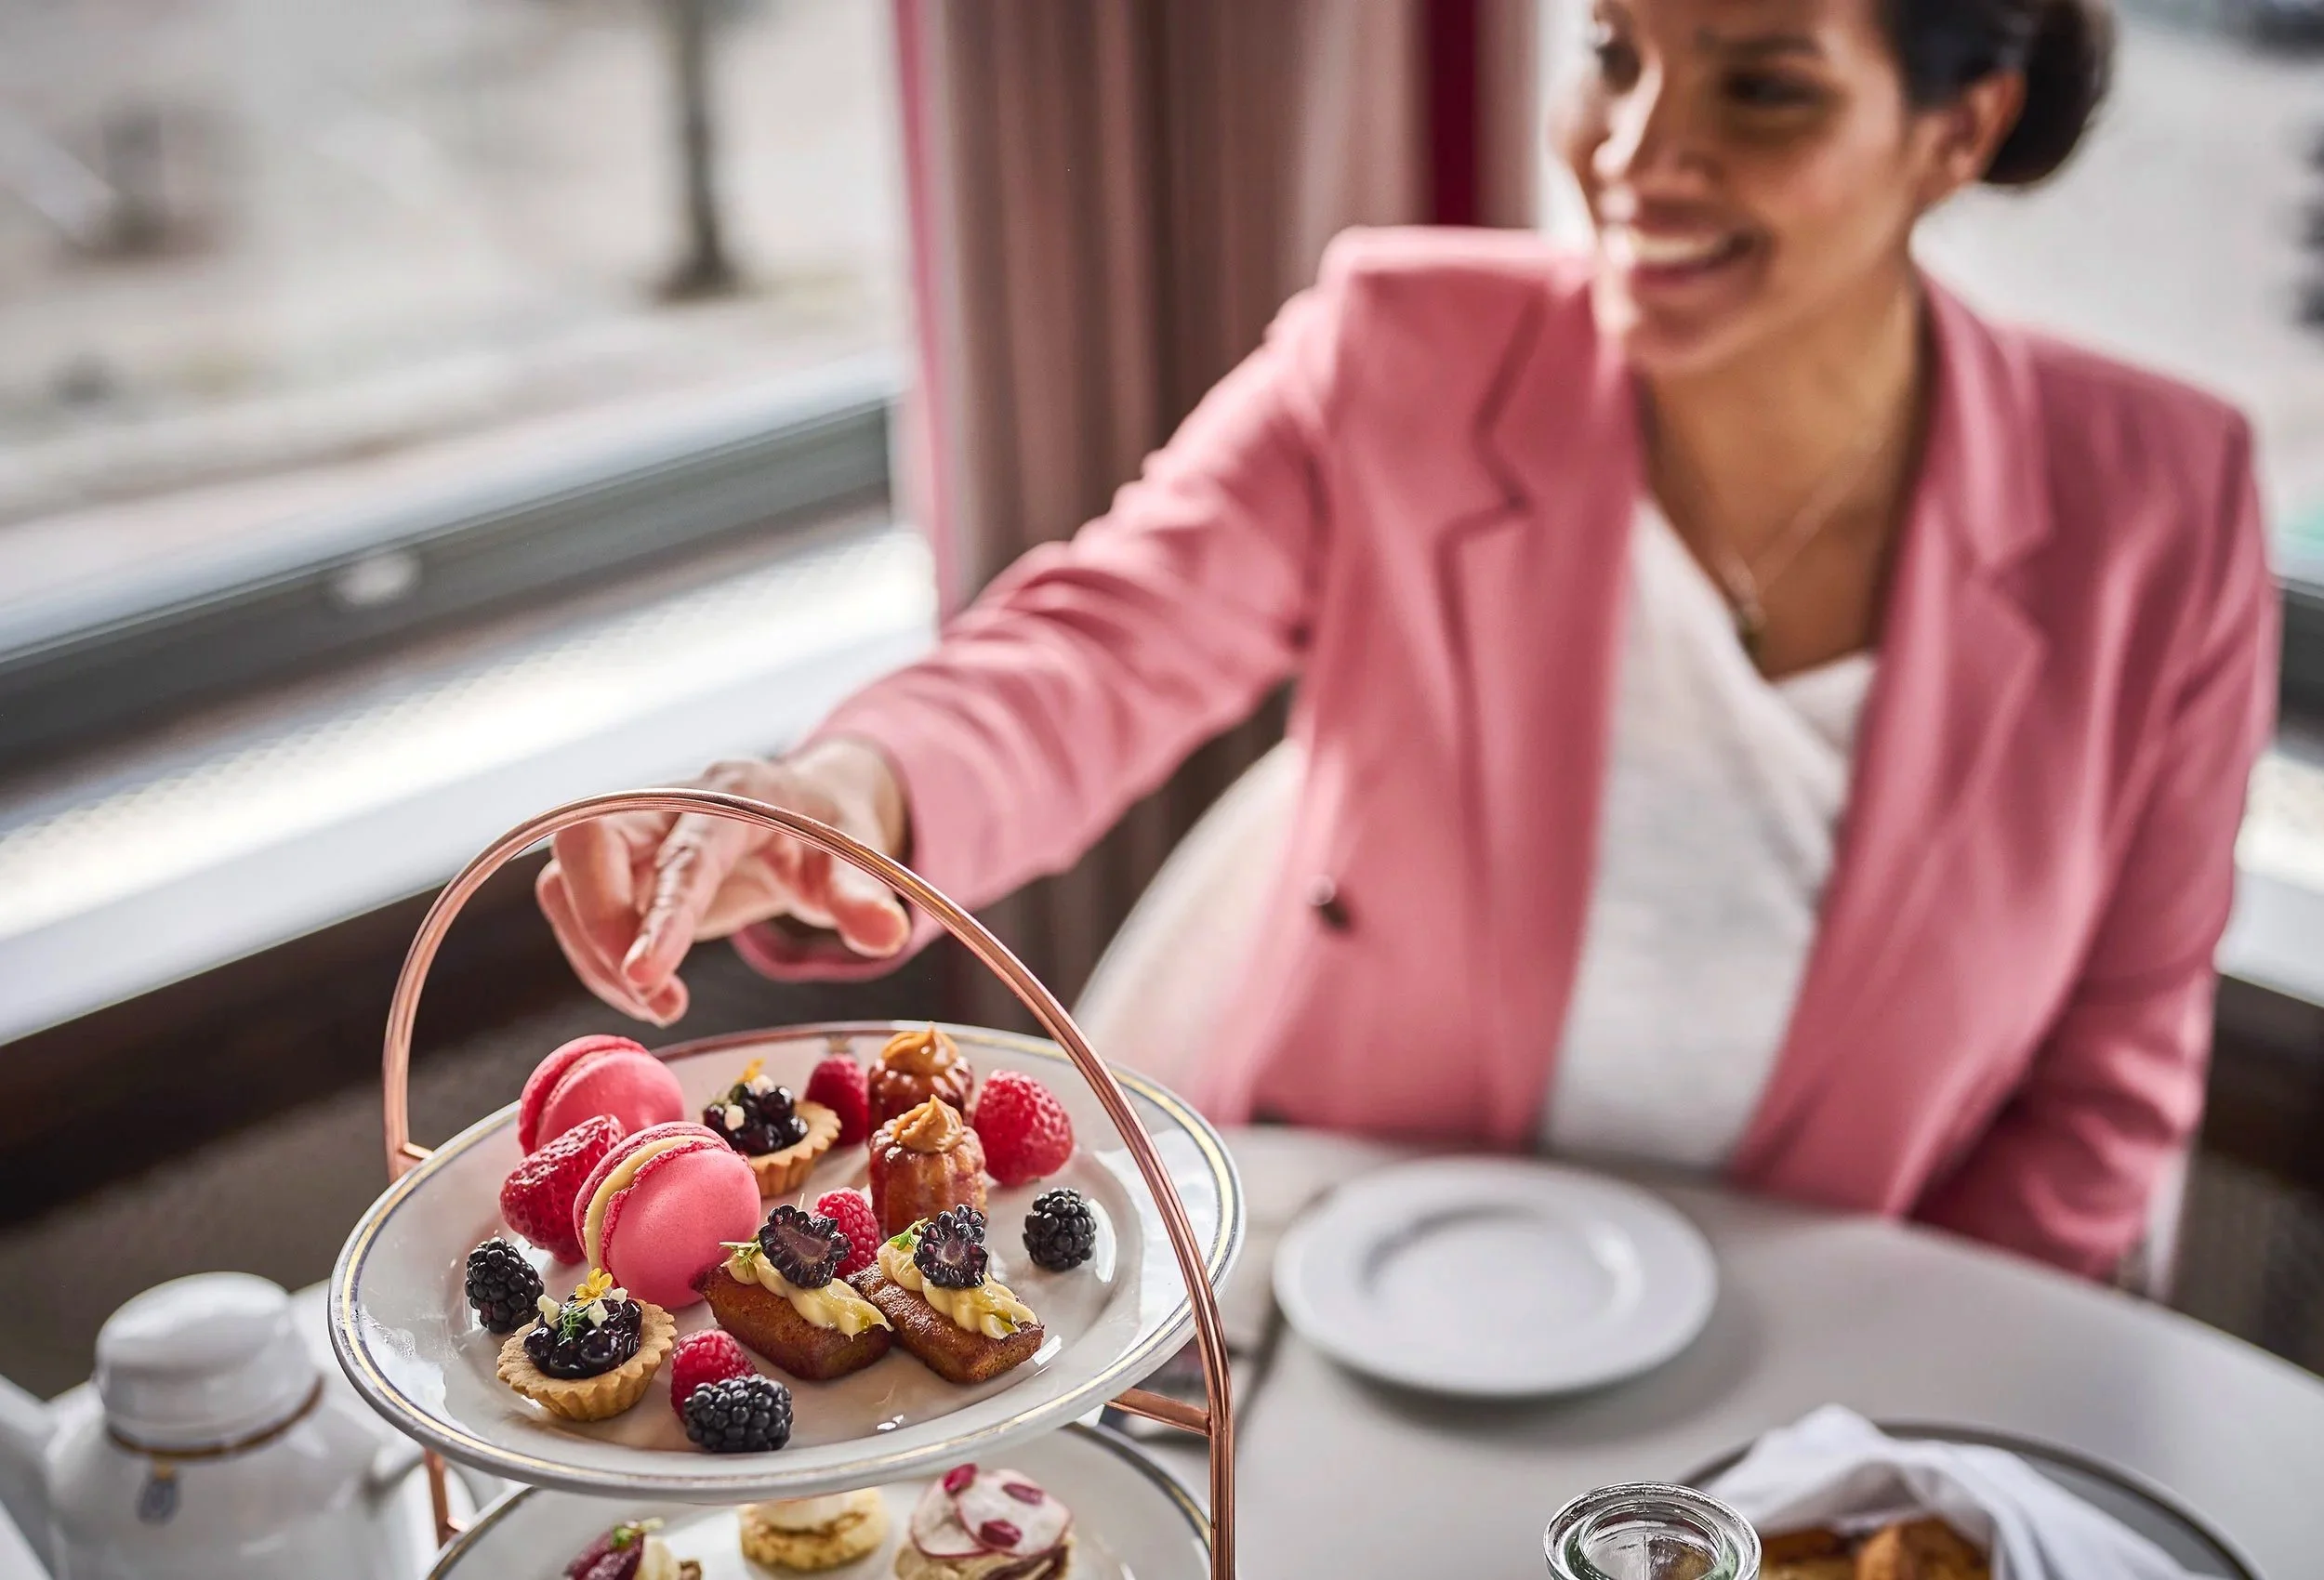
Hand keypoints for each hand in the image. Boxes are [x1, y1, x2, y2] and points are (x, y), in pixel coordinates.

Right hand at [536, 739, 911, 1024]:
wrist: (801, 805)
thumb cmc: (824, 831)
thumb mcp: (856, 860)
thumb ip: (862, 897)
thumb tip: (888, 935)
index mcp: (735, 794)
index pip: (683, 851)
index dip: (659, 913)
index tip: (647, 977)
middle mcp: (669, 802)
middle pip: (586, 845)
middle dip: (600, 927)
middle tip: (649, 993)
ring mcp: (633, 830)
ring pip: (567, 883)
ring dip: (595, 954)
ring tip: (660, 1005)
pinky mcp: (615, 863)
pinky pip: (574, 908)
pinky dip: (596, 959)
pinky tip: (647, 991)